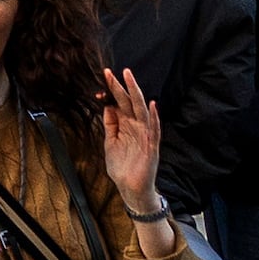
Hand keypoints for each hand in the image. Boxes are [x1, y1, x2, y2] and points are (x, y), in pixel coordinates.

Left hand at [97, 65, 164, 217]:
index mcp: (125, 125)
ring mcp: (145, 135)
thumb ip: (110, 125)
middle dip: (122, 87)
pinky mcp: (152, 146)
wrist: (130, 188)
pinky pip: (154, 130)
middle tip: (114, 71)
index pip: (119, 103)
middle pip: (129, 103)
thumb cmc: (121, 167)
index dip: (112, 91)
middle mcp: (136, 127)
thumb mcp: (110, 143)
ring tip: (130, 79)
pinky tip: (152, 106)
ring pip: (142, 111)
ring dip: (137, 95)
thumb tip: (107, 106)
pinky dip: (154, 118)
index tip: (104, 77)